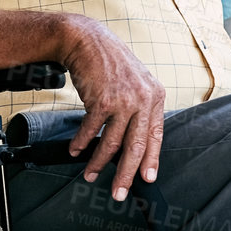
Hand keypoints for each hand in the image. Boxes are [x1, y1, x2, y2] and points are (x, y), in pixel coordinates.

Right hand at [59, 17, 167, 201]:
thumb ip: (140, 106)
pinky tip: (76, 150)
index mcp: (155, 96)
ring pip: (111, 143)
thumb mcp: (135, 81)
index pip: (155, 136)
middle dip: (126, 173)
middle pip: (136, 146)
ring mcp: (123, 100)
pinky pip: (91, 130)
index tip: (147, 178)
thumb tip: (135, 136)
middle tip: (119, 192)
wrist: (86, 39)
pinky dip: (81, 143)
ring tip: (90, 173)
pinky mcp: (101, 100)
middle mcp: (142, 100)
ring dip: (98, 162)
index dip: (151, 160)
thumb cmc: (108, 61)